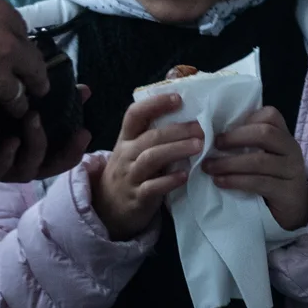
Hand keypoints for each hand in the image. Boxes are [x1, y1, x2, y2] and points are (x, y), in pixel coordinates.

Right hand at [0, 0, 47, 134]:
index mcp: (0, 14)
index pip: (24, 34)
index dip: (21, 49)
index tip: (22, 59)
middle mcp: (8, 45)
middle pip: (33, 67)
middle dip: (34, 80)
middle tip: (36, 89)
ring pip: (18, 99)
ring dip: (12, 106)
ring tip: (7, 111)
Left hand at [0, 84, 93, 186]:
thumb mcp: (28, 109)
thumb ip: (58, 103)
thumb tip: (85, 89)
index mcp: (35, 154)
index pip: (62, 159)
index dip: (76, 150)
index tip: (85, 132)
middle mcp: (22, 166)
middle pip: (46, 167)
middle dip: (58, 149)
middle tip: (61, 119)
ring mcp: (2, 171)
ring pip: (25, 170)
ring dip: (34, 145)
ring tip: (32, 118)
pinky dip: (5, 158)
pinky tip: (9, 141)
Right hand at [92, 94, 199, 239]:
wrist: (107, 209)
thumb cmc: (129, 173)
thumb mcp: (133, 151)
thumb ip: (152, 136)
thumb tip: (186, 116)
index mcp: (126, 139)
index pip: (135, 114)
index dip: (155, 104)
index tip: (178, 98)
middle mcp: (126, 155)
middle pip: (150, 137)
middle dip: (176, 130)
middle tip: (200, 128)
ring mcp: (130, 176)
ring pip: (151, 158)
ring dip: (176, 150)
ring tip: (198, 146)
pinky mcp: (137, 198)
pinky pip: (152, 187)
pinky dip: (169, 180)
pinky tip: (185, 175)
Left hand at [203, 106, 307, 229]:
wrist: (294, 206)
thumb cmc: (271, 176)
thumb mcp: (264, 154)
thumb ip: (247, 142)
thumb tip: (211, 134)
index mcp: (284, 135)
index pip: (270, 115)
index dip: (245, 119)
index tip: (222, 130)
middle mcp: (291, 149)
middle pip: (265, 133)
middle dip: (234, 138)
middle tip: (213, 145)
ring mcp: (291, 170)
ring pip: (259, 161)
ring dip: (229, 163)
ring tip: (209, 167)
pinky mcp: (286, 192)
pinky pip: (259, 182)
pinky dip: (236, 181)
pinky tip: (220, 182)